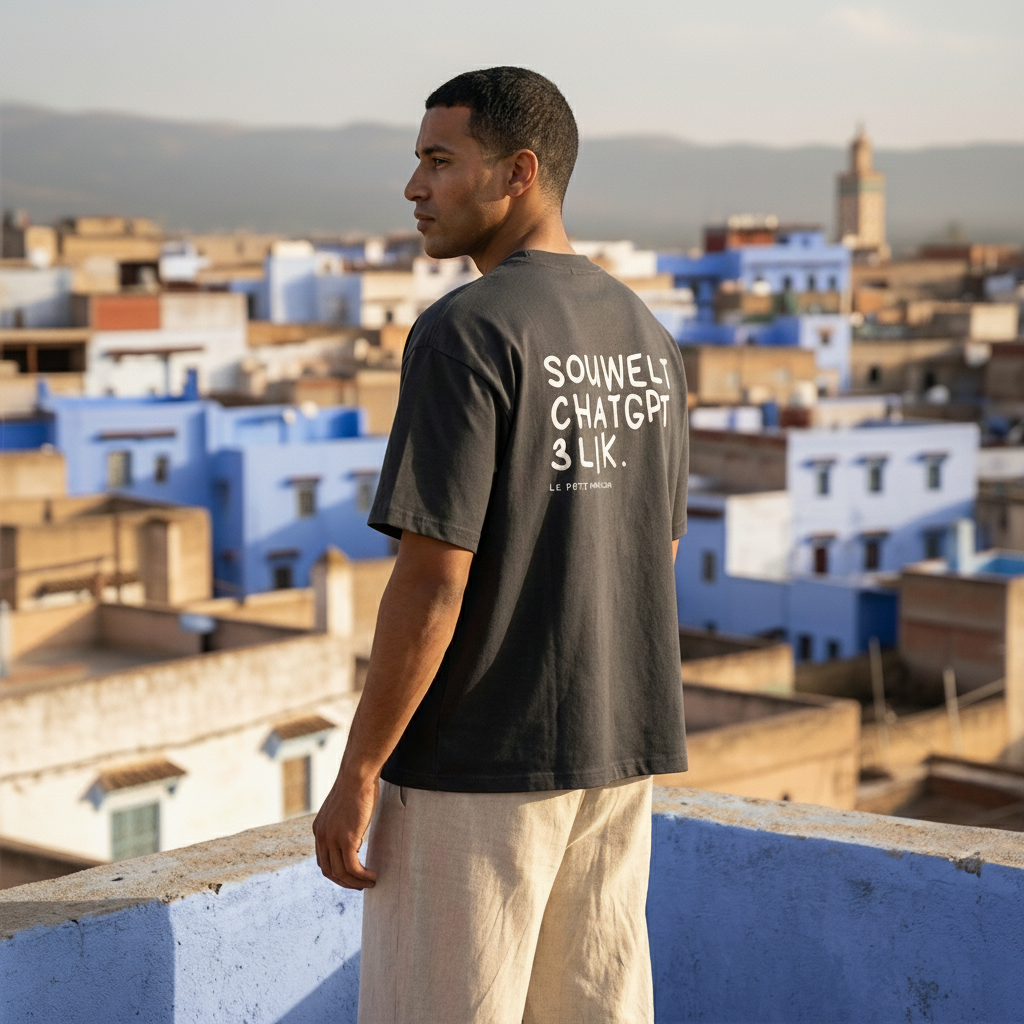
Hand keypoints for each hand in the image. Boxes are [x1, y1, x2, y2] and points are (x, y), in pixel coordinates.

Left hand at [312, 769, 379, 889]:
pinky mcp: (347, 839)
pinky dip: (363, 876)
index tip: (351, 876)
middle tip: (361, 885)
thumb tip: (356, 842)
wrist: (357, 775)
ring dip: (356, 883)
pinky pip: (353, 867)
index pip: (323, 860)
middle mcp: (321, 836)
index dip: (337, 872)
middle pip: (329, 871)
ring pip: (341, 873)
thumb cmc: (356, 787)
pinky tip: (373, 876)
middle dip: (345, 882)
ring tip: (370, 883)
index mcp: (319, 829)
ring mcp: (332, 838)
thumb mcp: (344, 810)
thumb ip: (345, 826)